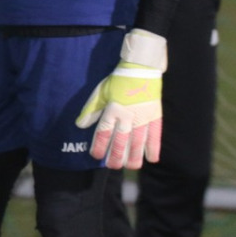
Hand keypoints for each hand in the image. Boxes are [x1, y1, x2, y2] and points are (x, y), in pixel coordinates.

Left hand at [75, 29, 166, 168]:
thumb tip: (80, 125)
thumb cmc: (118, 81)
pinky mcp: (155, 116)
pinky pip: (155, 136)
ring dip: (134, 156)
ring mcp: (143, 117)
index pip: (104, 132)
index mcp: (112, 110)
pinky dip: (154, 148)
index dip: (99, 146)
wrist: (141, 69)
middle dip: (116, 156)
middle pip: (121, 141)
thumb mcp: (100, 92)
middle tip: (112, 166)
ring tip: (130, 167)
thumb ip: (91, 109)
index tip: (96, 156)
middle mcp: (127, 116)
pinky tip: (151, 159)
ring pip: (138, 142)